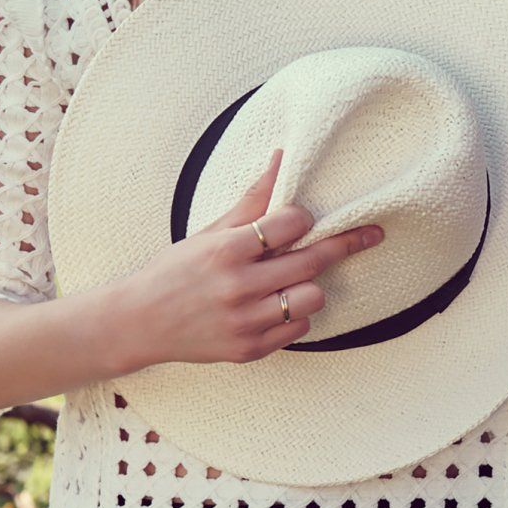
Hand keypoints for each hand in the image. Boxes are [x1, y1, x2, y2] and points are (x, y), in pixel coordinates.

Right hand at [102, 148, 385, 368]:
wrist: (139, 322)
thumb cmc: (175, 271)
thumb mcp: (210, 232)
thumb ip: (252, 200)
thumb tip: (282, 158)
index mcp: (226, 251)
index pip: (290, 224)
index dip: (304, 218)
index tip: (304, 219)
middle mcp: (238, 287)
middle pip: (311, 261)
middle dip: (342, 244)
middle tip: (368, 235)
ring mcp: (245, 322)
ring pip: (312, 298)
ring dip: (311, 285)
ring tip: (294, 280)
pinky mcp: (249, 350)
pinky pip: (299, 329)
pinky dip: (295, 315)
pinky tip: (277, 305)